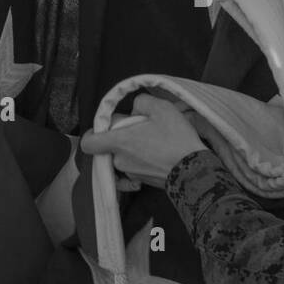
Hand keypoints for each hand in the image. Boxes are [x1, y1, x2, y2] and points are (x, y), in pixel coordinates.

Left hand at [80, 93, 207, 187]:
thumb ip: (142, 102)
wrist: (194, 171)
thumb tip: (135, 110)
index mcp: (119, 142)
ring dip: (137, 148)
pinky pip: (136, 166)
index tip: (106, 127)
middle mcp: (120, 160)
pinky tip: (158, 155)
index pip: (89, 143)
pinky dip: (144, 160)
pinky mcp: (142, 182)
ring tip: (158, 141)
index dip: (93, 134)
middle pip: (112, 145)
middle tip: (146, 129)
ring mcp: (131, 173)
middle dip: (126, 135)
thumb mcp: (161, 107)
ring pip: (125, 155)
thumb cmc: (176, 139)